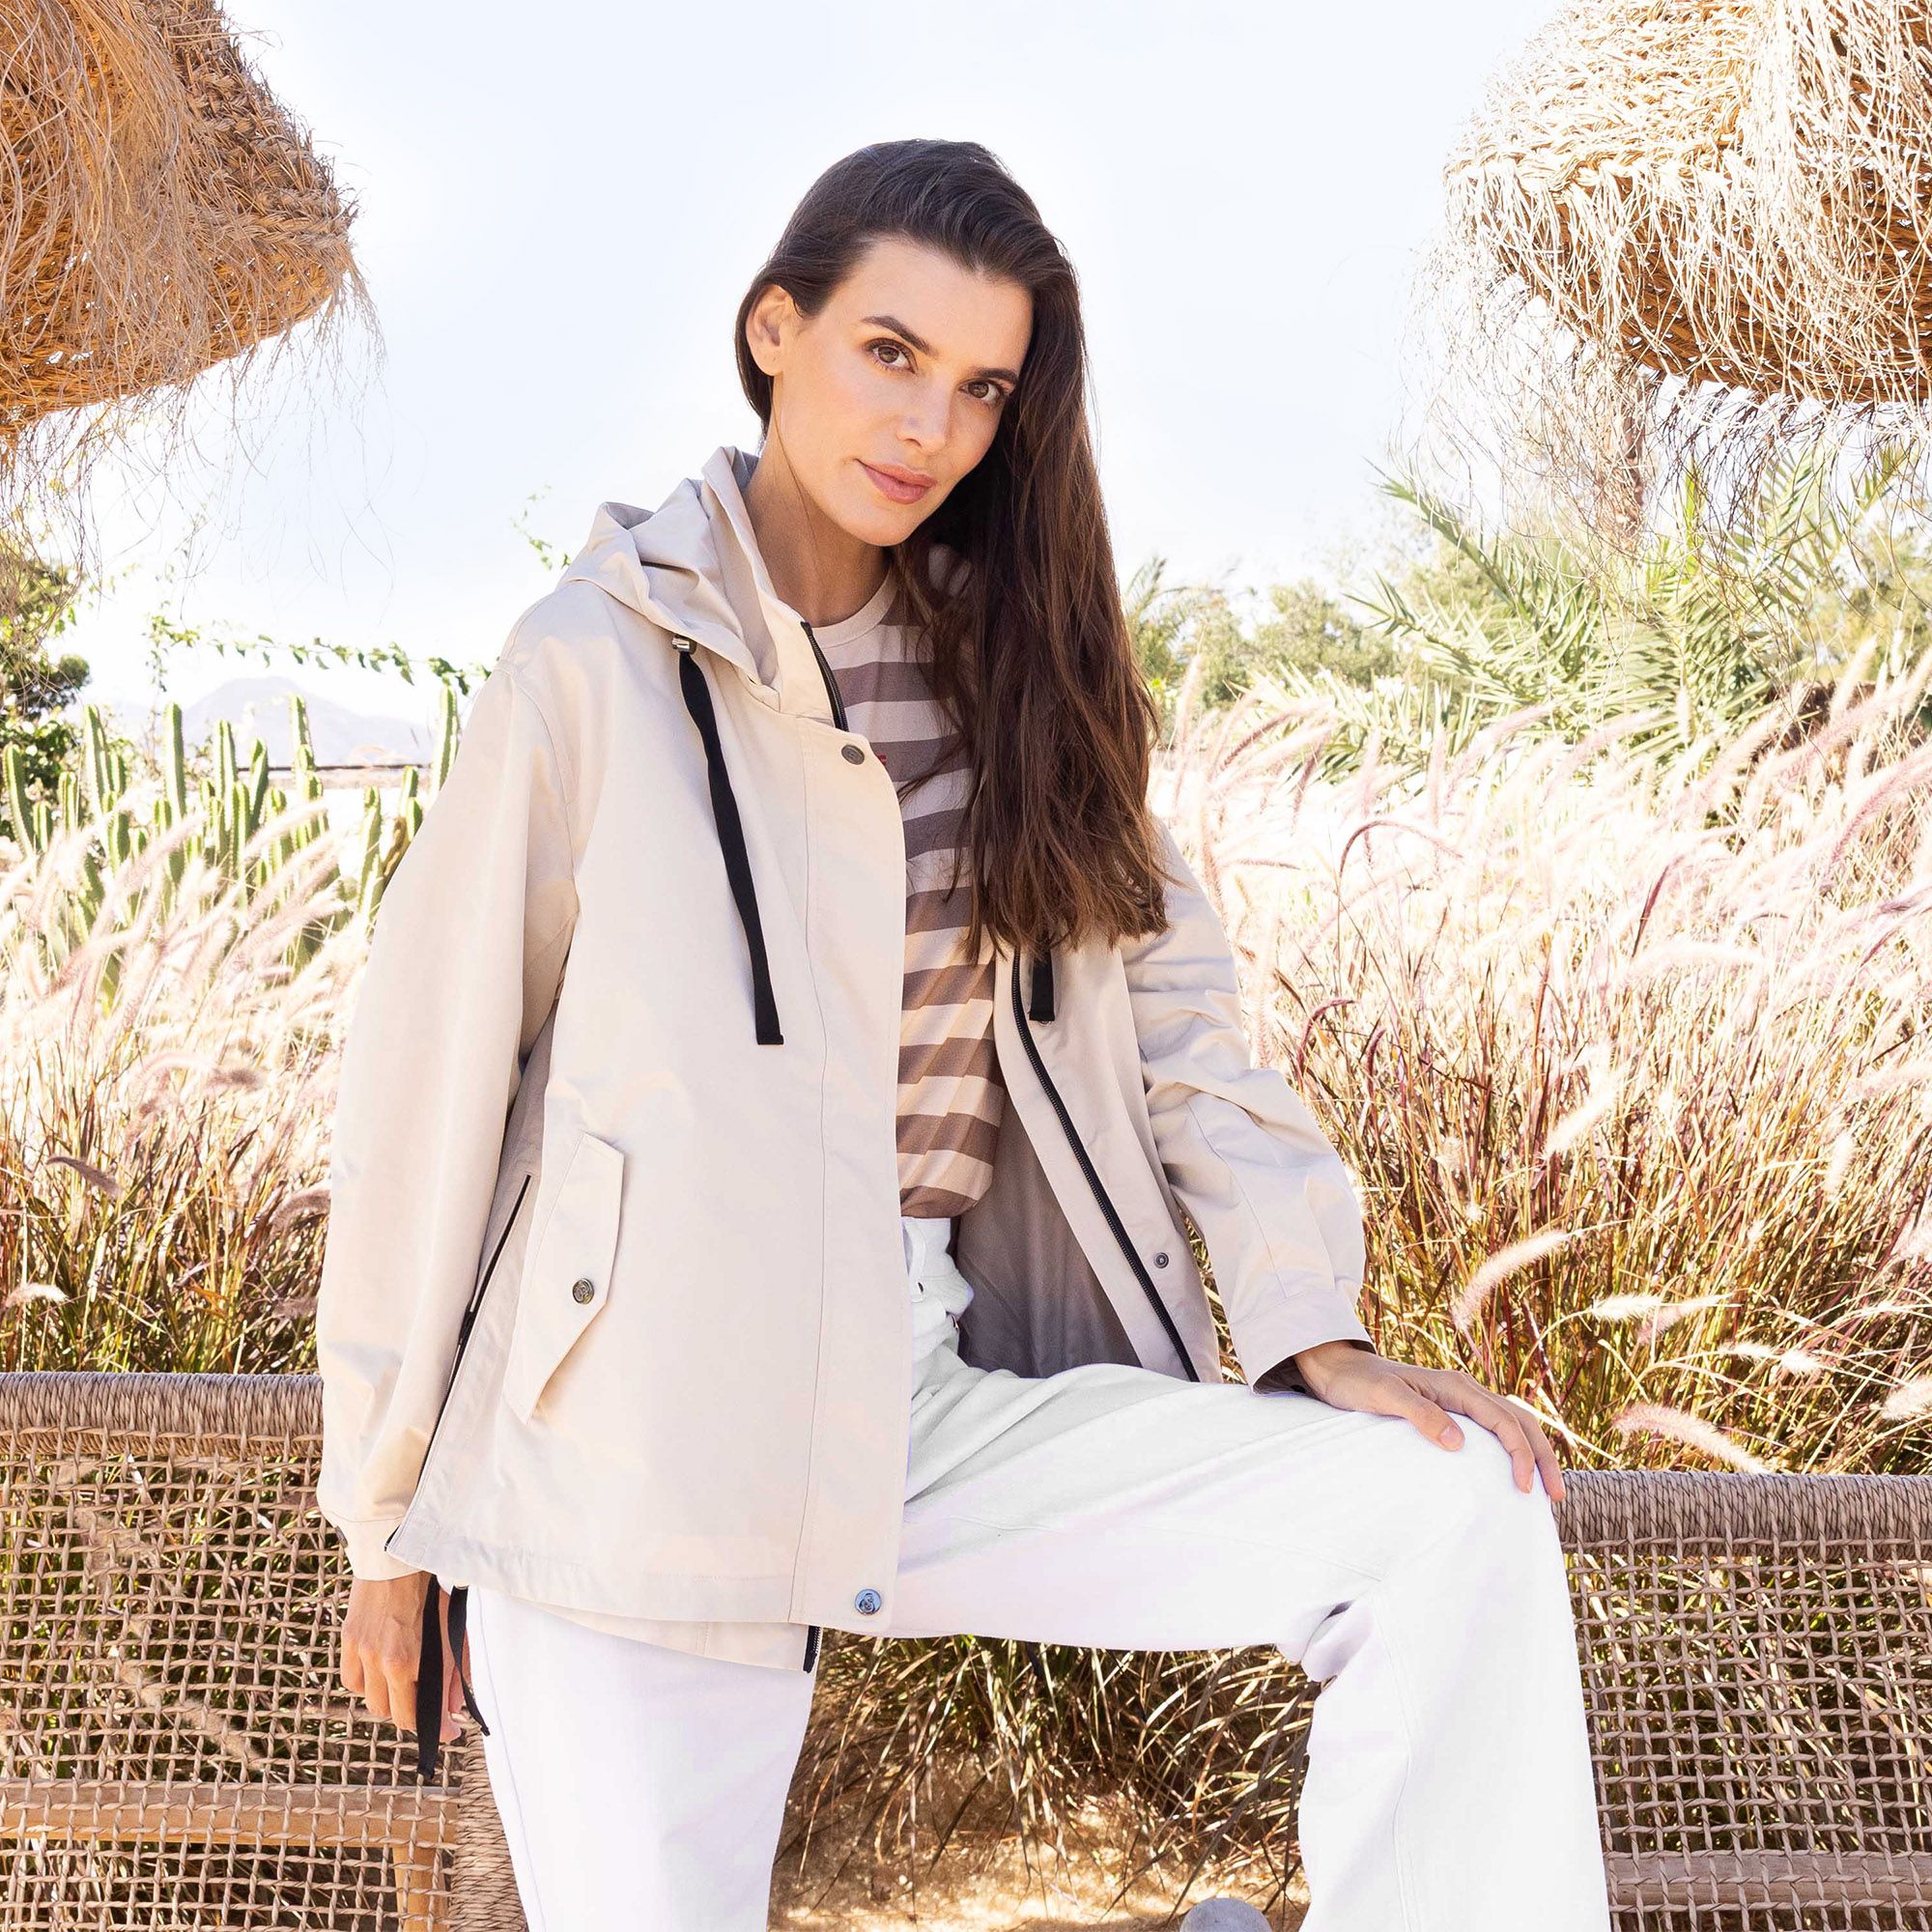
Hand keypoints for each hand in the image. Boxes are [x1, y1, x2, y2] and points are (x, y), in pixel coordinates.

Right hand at [340, 1573, 471, 1745]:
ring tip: (404, 1683)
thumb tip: (453, 1712)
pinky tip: (381, 1672)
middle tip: (425, 1702)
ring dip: (387, 1698)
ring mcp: (360, 1651)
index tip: (446, 1731)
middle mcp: (379, 1661)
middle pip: (389, 1712)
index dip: (431, 1728)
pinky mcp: (348, 1639)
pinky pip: (352, 1679)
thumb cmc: (432, 1595)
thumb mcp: (453, 1635)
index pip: (410, 1717)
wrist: (400, 1560)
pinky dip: (366, 1683)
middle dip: (409, 1712)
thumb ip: (454, 1676)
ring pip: (369, 1699)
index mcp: (405, 1663)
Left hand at [1289, 1340, 1565, 1501]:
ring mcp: (1459, 1399)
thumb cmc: (1357, 1383)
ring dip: (1532, 1452)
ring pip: (1511, 1423)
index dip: (1521, 1454)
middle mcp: (1464, 1390)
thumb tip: (1458, 1443)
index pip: (1504, 1420)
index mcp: (1456, 1386)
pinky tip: (1512, 1471)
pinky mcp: (1451, 1410)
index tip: (1523, 1488)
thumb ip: (1420, 1416)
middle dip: (1542, 1457)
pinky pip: (1494, 1428)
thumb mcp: (1384, 1398)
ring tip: (1545, 1488)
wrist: (1338, 1370)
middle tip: (1555, 1497)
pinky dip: (1513, 1448)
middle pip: (1520, 1420)